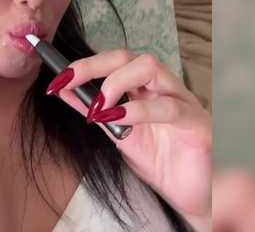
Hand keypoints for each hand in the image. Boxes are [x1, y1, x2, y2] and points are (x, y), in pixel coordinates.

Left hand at [49, 50, 210, 222]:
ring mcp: (183, 101)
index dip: (84, 65)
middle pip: (129, 57)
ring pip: (150, 67)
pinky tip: (118, 119)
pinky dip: (138, 110)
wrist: (195, 196)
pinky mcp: (197, 123)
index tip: (57, 79)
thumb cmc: (162, 163)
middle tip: (69, 82)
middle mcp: (164, 88)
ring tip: (98, 106)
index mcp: (146, 88)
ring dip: (116, 82)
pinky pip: (168, 107)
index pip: (114, 61)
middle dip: (94, 65)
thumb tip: (64, 91)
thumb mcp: (119, 134)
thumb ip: (95, 111)